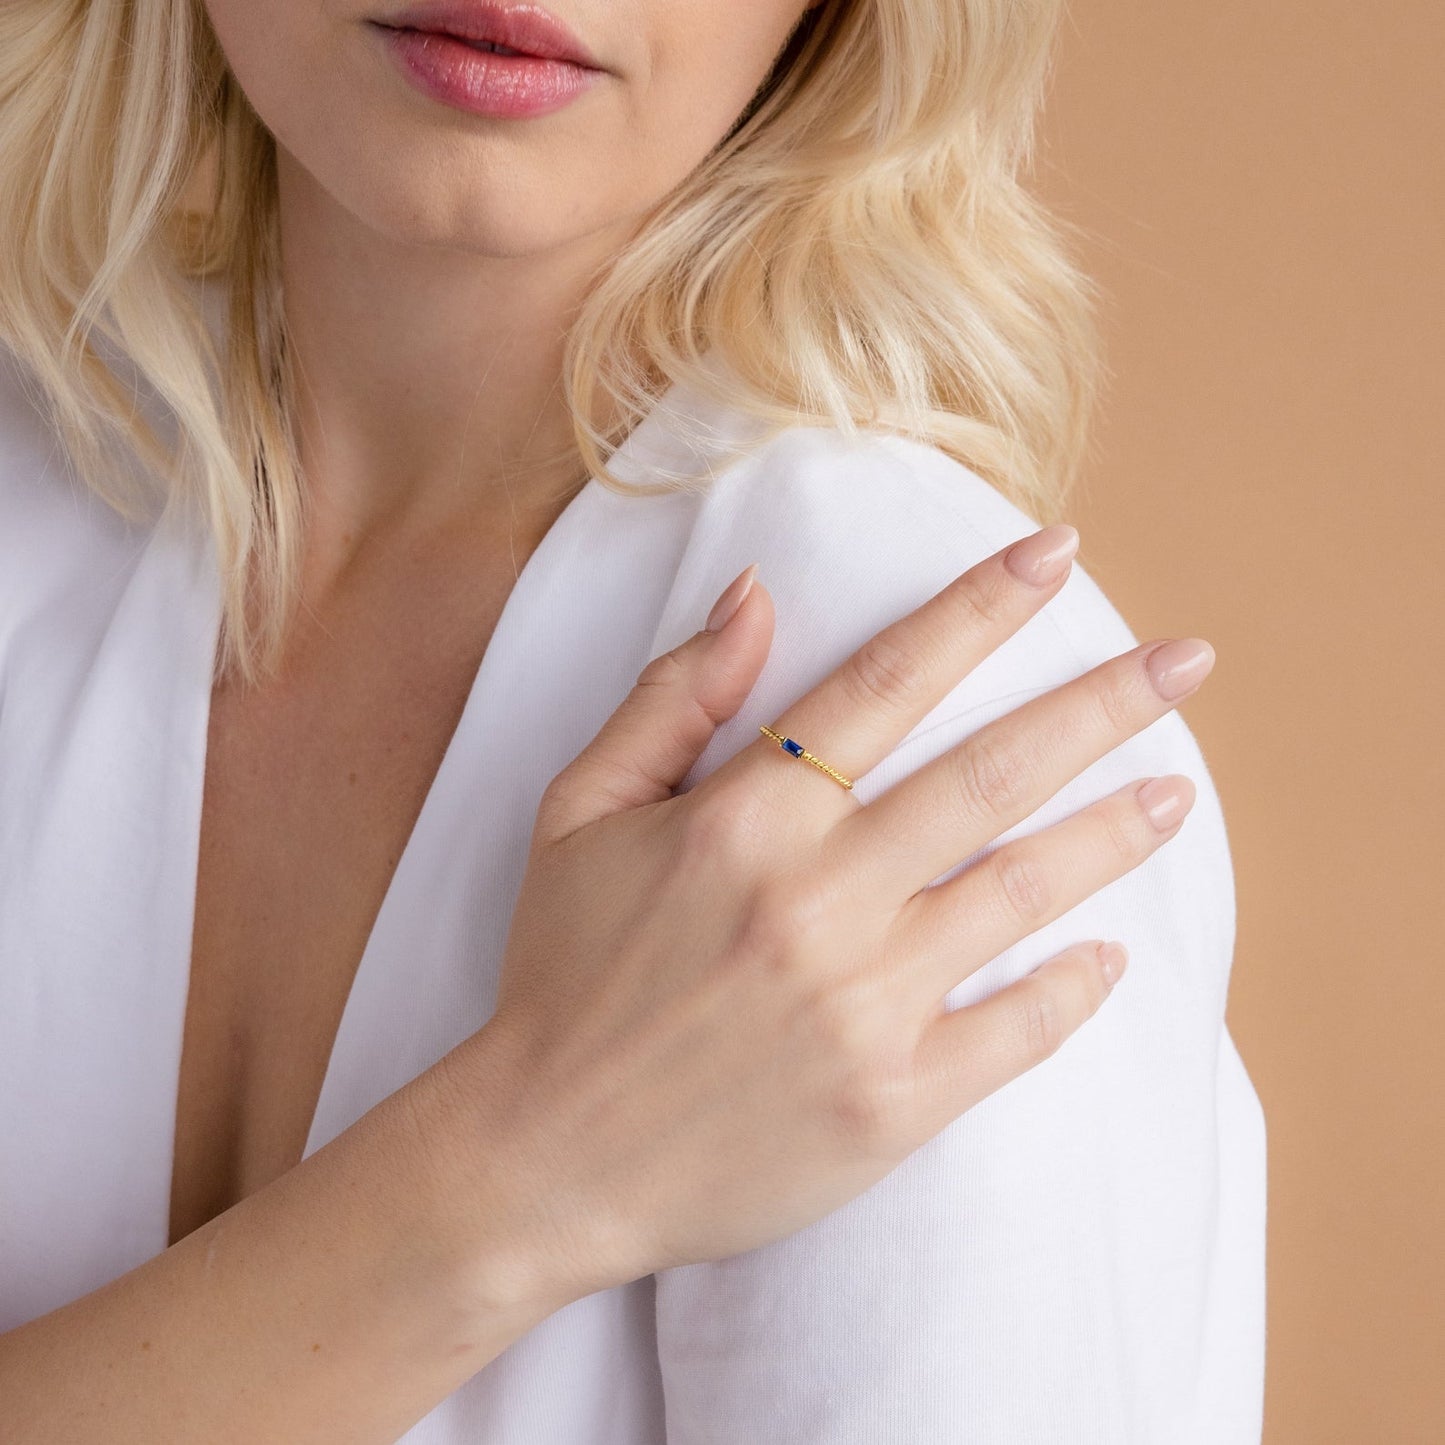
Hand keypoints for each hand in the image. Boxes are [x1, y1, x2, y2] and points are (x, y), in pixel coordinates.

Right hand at [439, 523, 1214, 1311]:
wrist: (548, 1157)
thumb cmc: (562, 972)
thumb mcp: (578, 811)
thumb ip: (672, 698)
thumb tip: (755, 594)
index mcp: (743, 819)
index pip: (888, 681)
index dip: (980, 607)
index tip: (1056, 553)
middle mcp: (816, 898)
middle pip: (990, 772)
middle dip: (1101, 701)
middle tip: (1187, 660)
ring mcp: (863, 1003)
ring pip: (1022, 889)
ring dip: (1113, 832)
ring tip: (1179, 791)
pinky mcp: (892, 1100)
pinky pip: (1014, 1030)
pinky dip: (1071, 989)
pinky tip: (1112, 957)